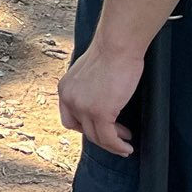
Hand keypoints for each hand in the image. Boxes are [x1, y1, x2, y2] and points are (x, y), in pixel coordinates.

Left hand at [57, 41, 146, 155]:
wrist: (117, 45)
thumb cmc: (110, 52)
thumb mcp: (90, 73)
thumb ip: (89, 88)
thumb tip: (100, 100)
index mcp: (65, 89)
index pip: (69, 118)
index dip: (85, 128)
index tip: (101, 129)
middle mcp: (70, 99)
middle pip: (82, 130)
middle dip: (101, 137)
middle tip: (117, 138)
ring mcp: (83, 107)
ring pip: (96, 137)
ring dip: (112, 144)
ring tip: (125, 145)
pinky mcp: (100, 112)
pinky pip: (109, 138)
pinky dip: (118, 146)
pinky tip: (126, 146)